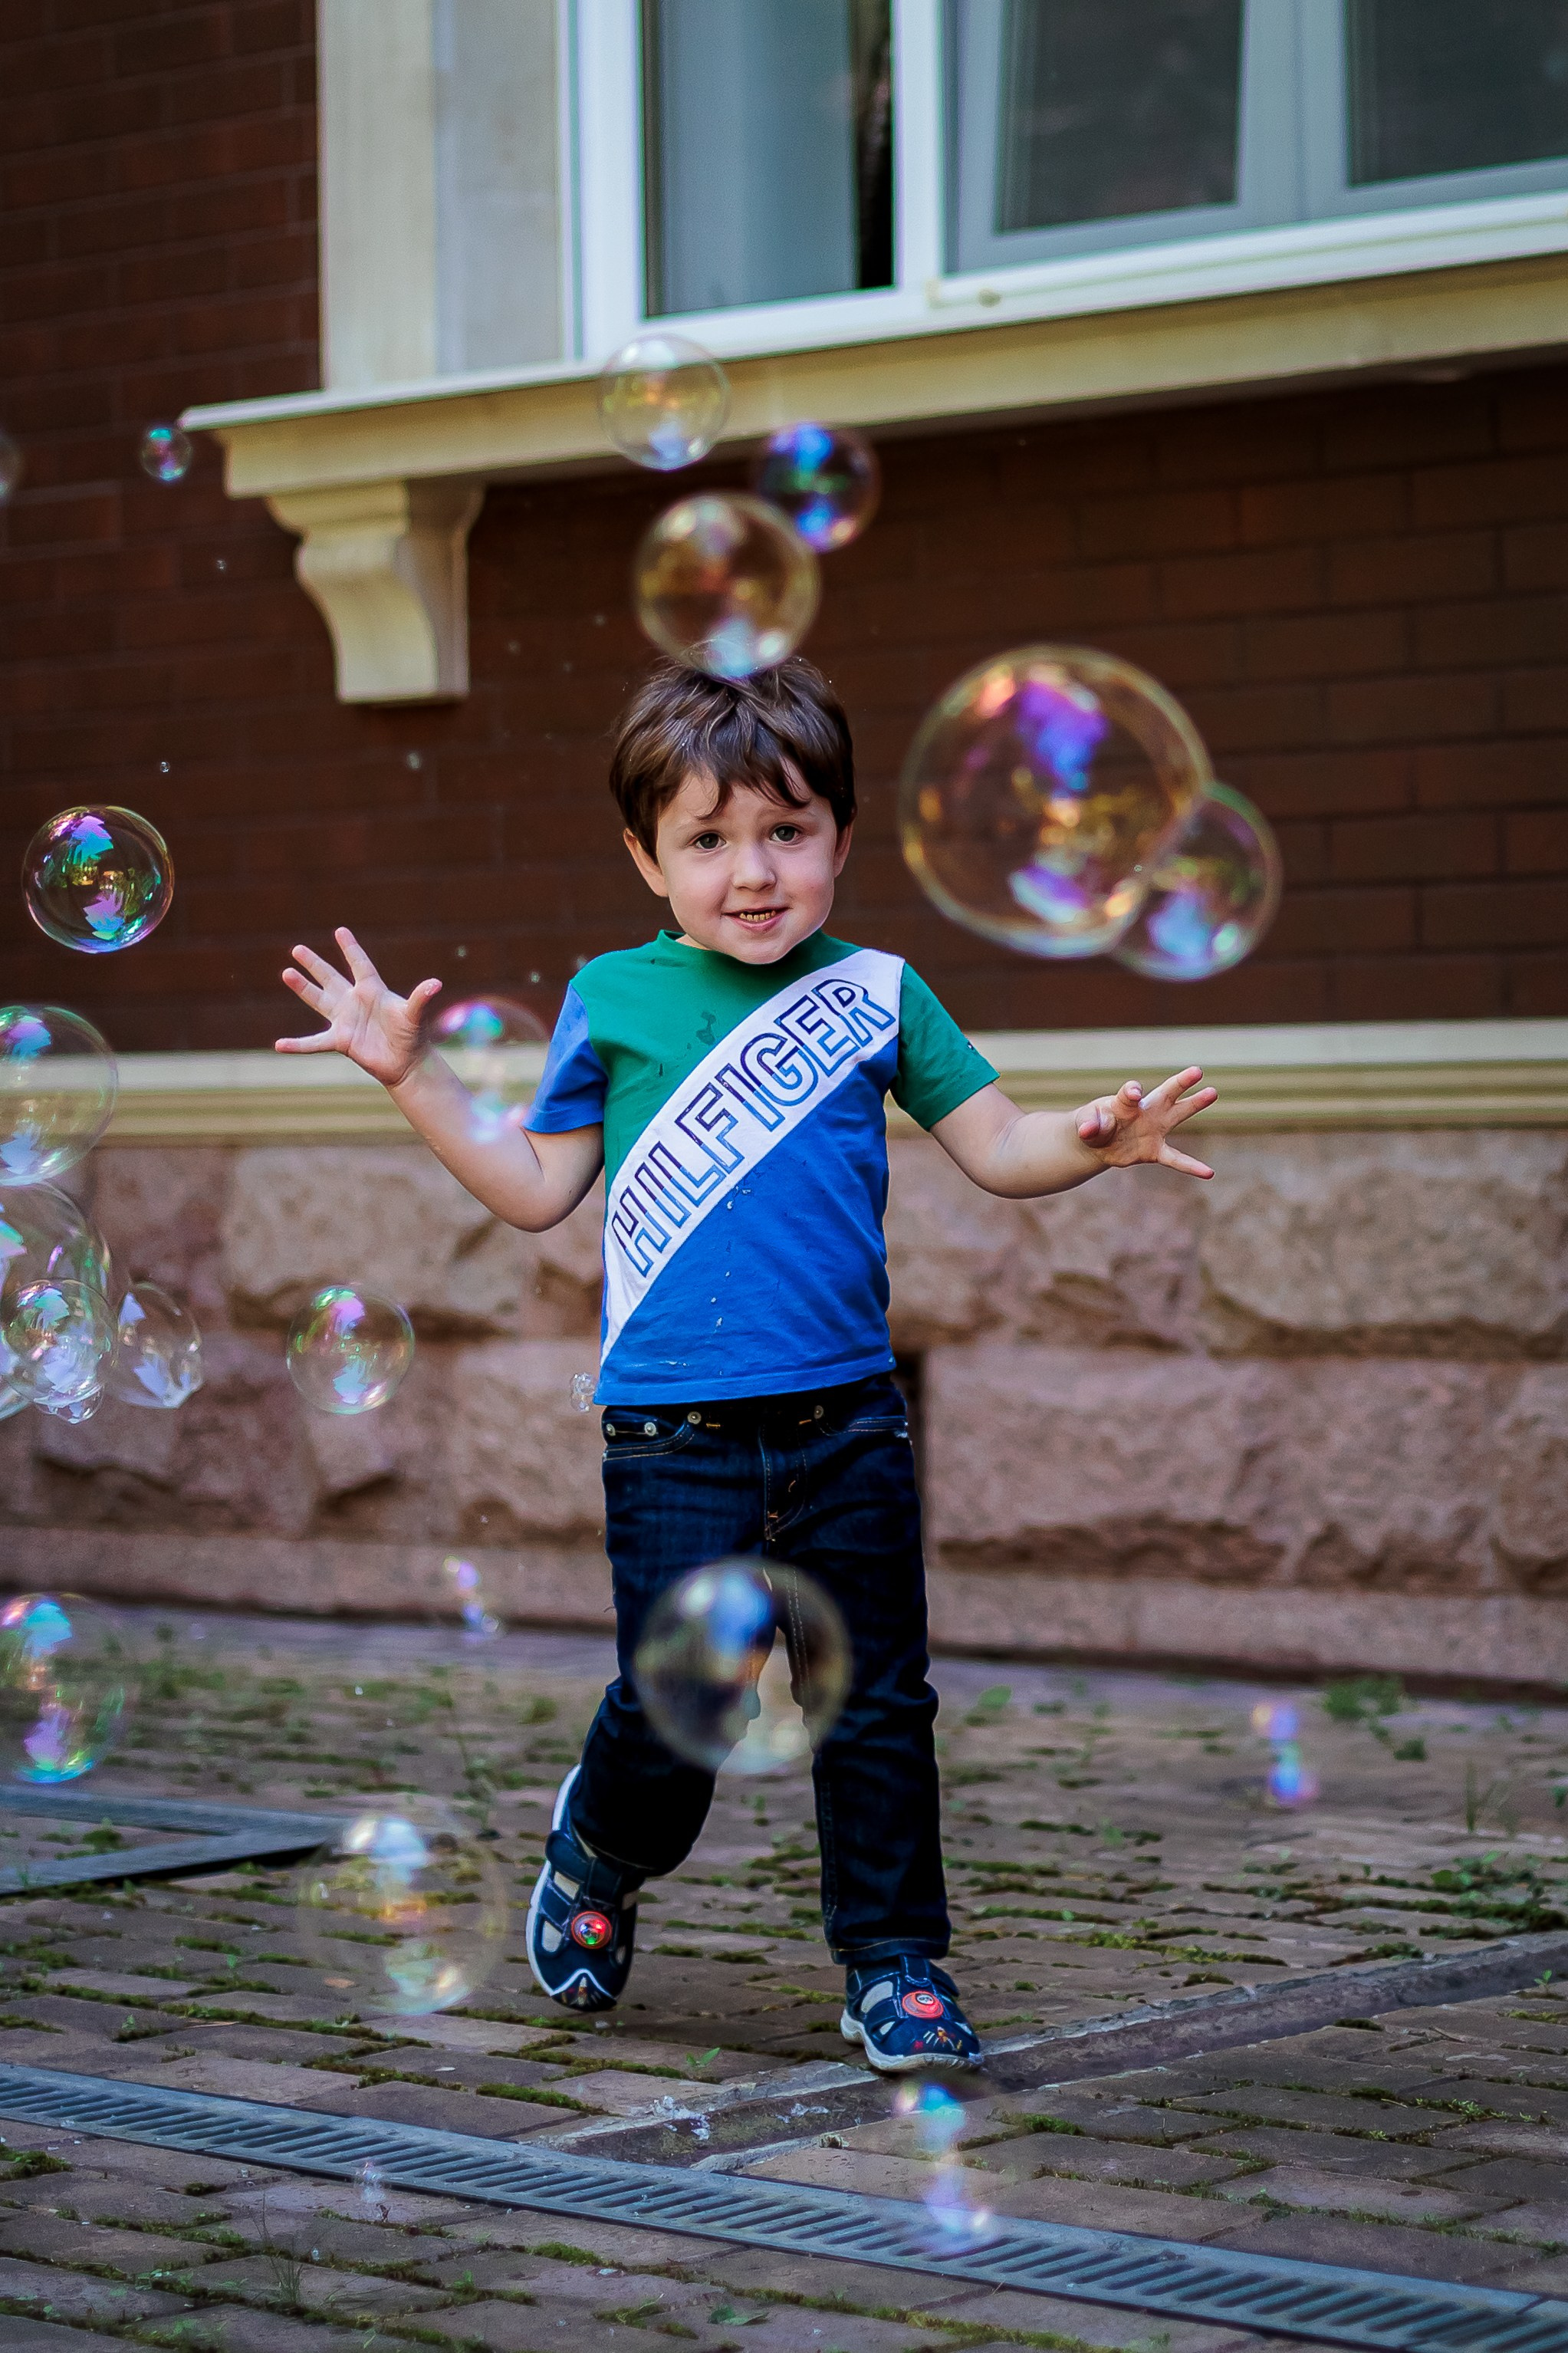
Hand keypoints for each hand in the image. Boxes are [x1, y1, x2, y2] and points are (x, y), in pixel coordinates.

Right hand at [276, 927, 439, 1088]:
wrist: (407, 1063)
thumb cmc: (412, 1035)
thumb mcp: (414, 1015)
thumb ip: (420, 998)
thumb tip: (436, 983)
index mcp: (373, 991)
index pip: (360, 965)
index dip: (351, 949)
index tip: (340, 931)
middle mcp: (355, 1002)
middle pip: (331, 978)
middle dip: (315, 964)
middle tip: (297, 949)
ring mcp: (345, 1020)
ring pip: (319, 1001)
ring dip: (303, 988)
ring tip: (286, 973)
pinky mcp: (341, 1041)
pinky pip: (314, 1043)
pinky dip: (298, 1045)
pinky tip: (280, 1045)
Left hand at [1074, 1066, 1216, 1178]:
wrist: (1098, 1143)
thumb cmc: (1093, 1124)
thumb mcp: (1085, 1123)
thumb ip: (1089, 1124)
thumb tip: (1090, 1130)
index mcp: (1124, 1102)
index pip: (1130, 1092)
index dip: (1132, 1091)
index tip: (1134, 1093)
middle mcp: (1145, 1111)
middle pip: (1166, 1093)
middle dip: (1181, 1082)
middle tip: (1197, 1071)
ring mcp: (1154, 1130)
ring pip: (1178, 1115)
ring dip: (1195, 1103)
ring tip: (1213, 1092)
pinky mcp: (1155, 1151)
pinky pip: (1176, 1159)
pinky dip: (1191, 1166)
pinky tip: (1208, 1173)